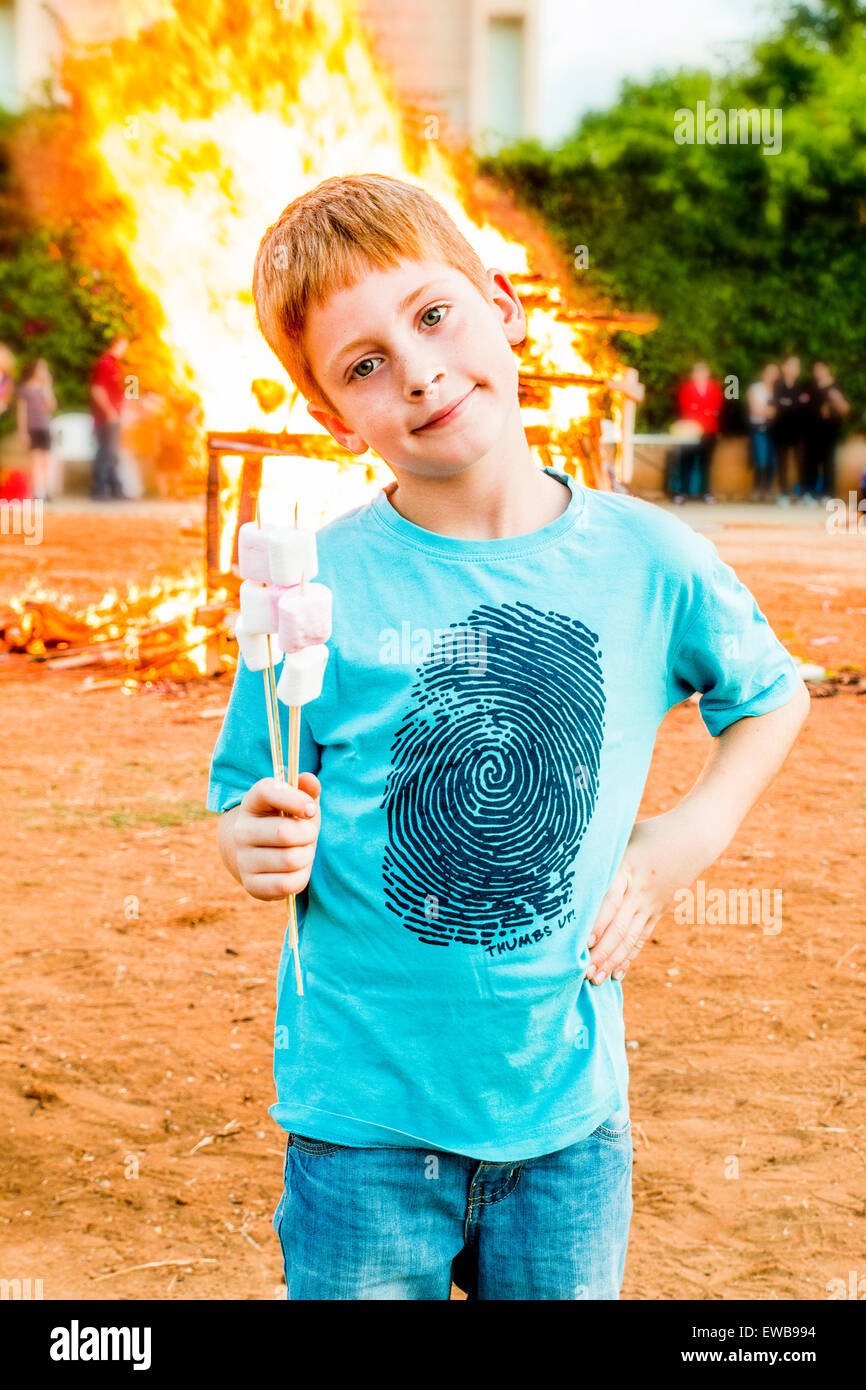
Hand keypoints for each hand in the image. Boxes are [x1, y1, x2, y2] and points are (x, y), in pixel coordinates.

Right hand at [233, 773, 321, 899]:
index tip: (311, 810)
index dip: (294, 799)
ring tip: (301, 852)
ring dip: (306, 856)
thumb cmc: (287, 822)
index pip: (267, 791)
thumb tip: (308, 779)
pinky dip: (301, 877)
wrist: (260, 855)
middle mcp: (242, 830)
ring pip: (290, 860)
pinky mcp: (251, 884)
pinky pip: (286, 884)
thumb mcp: (298, 804)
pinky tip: (296, 870)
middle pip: (285, 832)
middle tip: (308, 834)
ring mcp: (243, 859)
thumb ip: (307, 789)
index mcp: (253, 802)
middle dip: (308, 834)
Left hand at [584, 808, 724, 985]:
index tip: (583, 941)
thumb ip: (600, 848)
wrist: (694, 837)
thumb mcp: (624, 834)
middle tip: (583, 973)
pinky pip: (642, 937)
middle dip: (600, 952)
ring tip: (596, 979)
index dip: (597, 922)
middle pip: (619, 925)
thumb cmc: (649, 831)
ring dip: (612, 960)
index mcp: (627, 868)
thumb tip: (565, 853)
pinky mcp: (658, 911)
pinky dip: (629, 957)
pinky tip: (617, 974)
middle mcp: (640, 890)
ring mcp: (651, 903)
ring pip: (630, 936)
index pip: (611, 900)